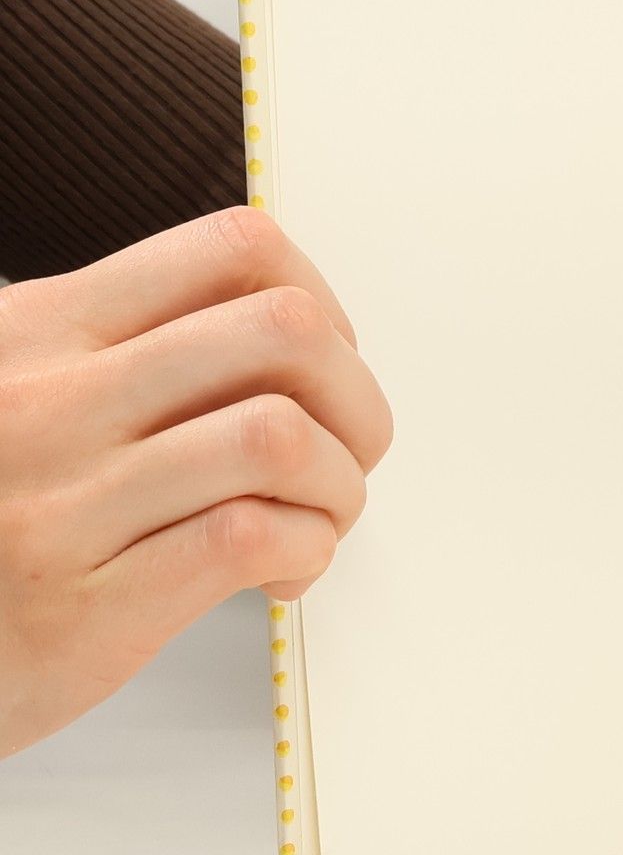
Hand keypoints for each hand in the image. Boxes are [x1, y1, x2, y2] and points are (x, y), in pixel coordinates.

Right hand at [0, 208, 392, 756]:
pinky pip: (247, 538)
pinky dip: (304, 549)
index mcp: (45, 328)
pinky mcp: (88, 606)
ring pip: (281, 437)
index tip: (323, 369)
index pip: (236, 248)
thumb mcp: (21, 391)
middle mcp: (53, 400)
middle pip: (287, 331)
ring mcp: (66, 503)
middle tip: (345, 455)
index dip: (322, 302)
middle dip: (357, 400)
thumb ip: (127, 349)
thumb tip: (291, 329)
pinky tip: (280, 574)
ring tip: (314, 519)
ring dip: (338, 485)